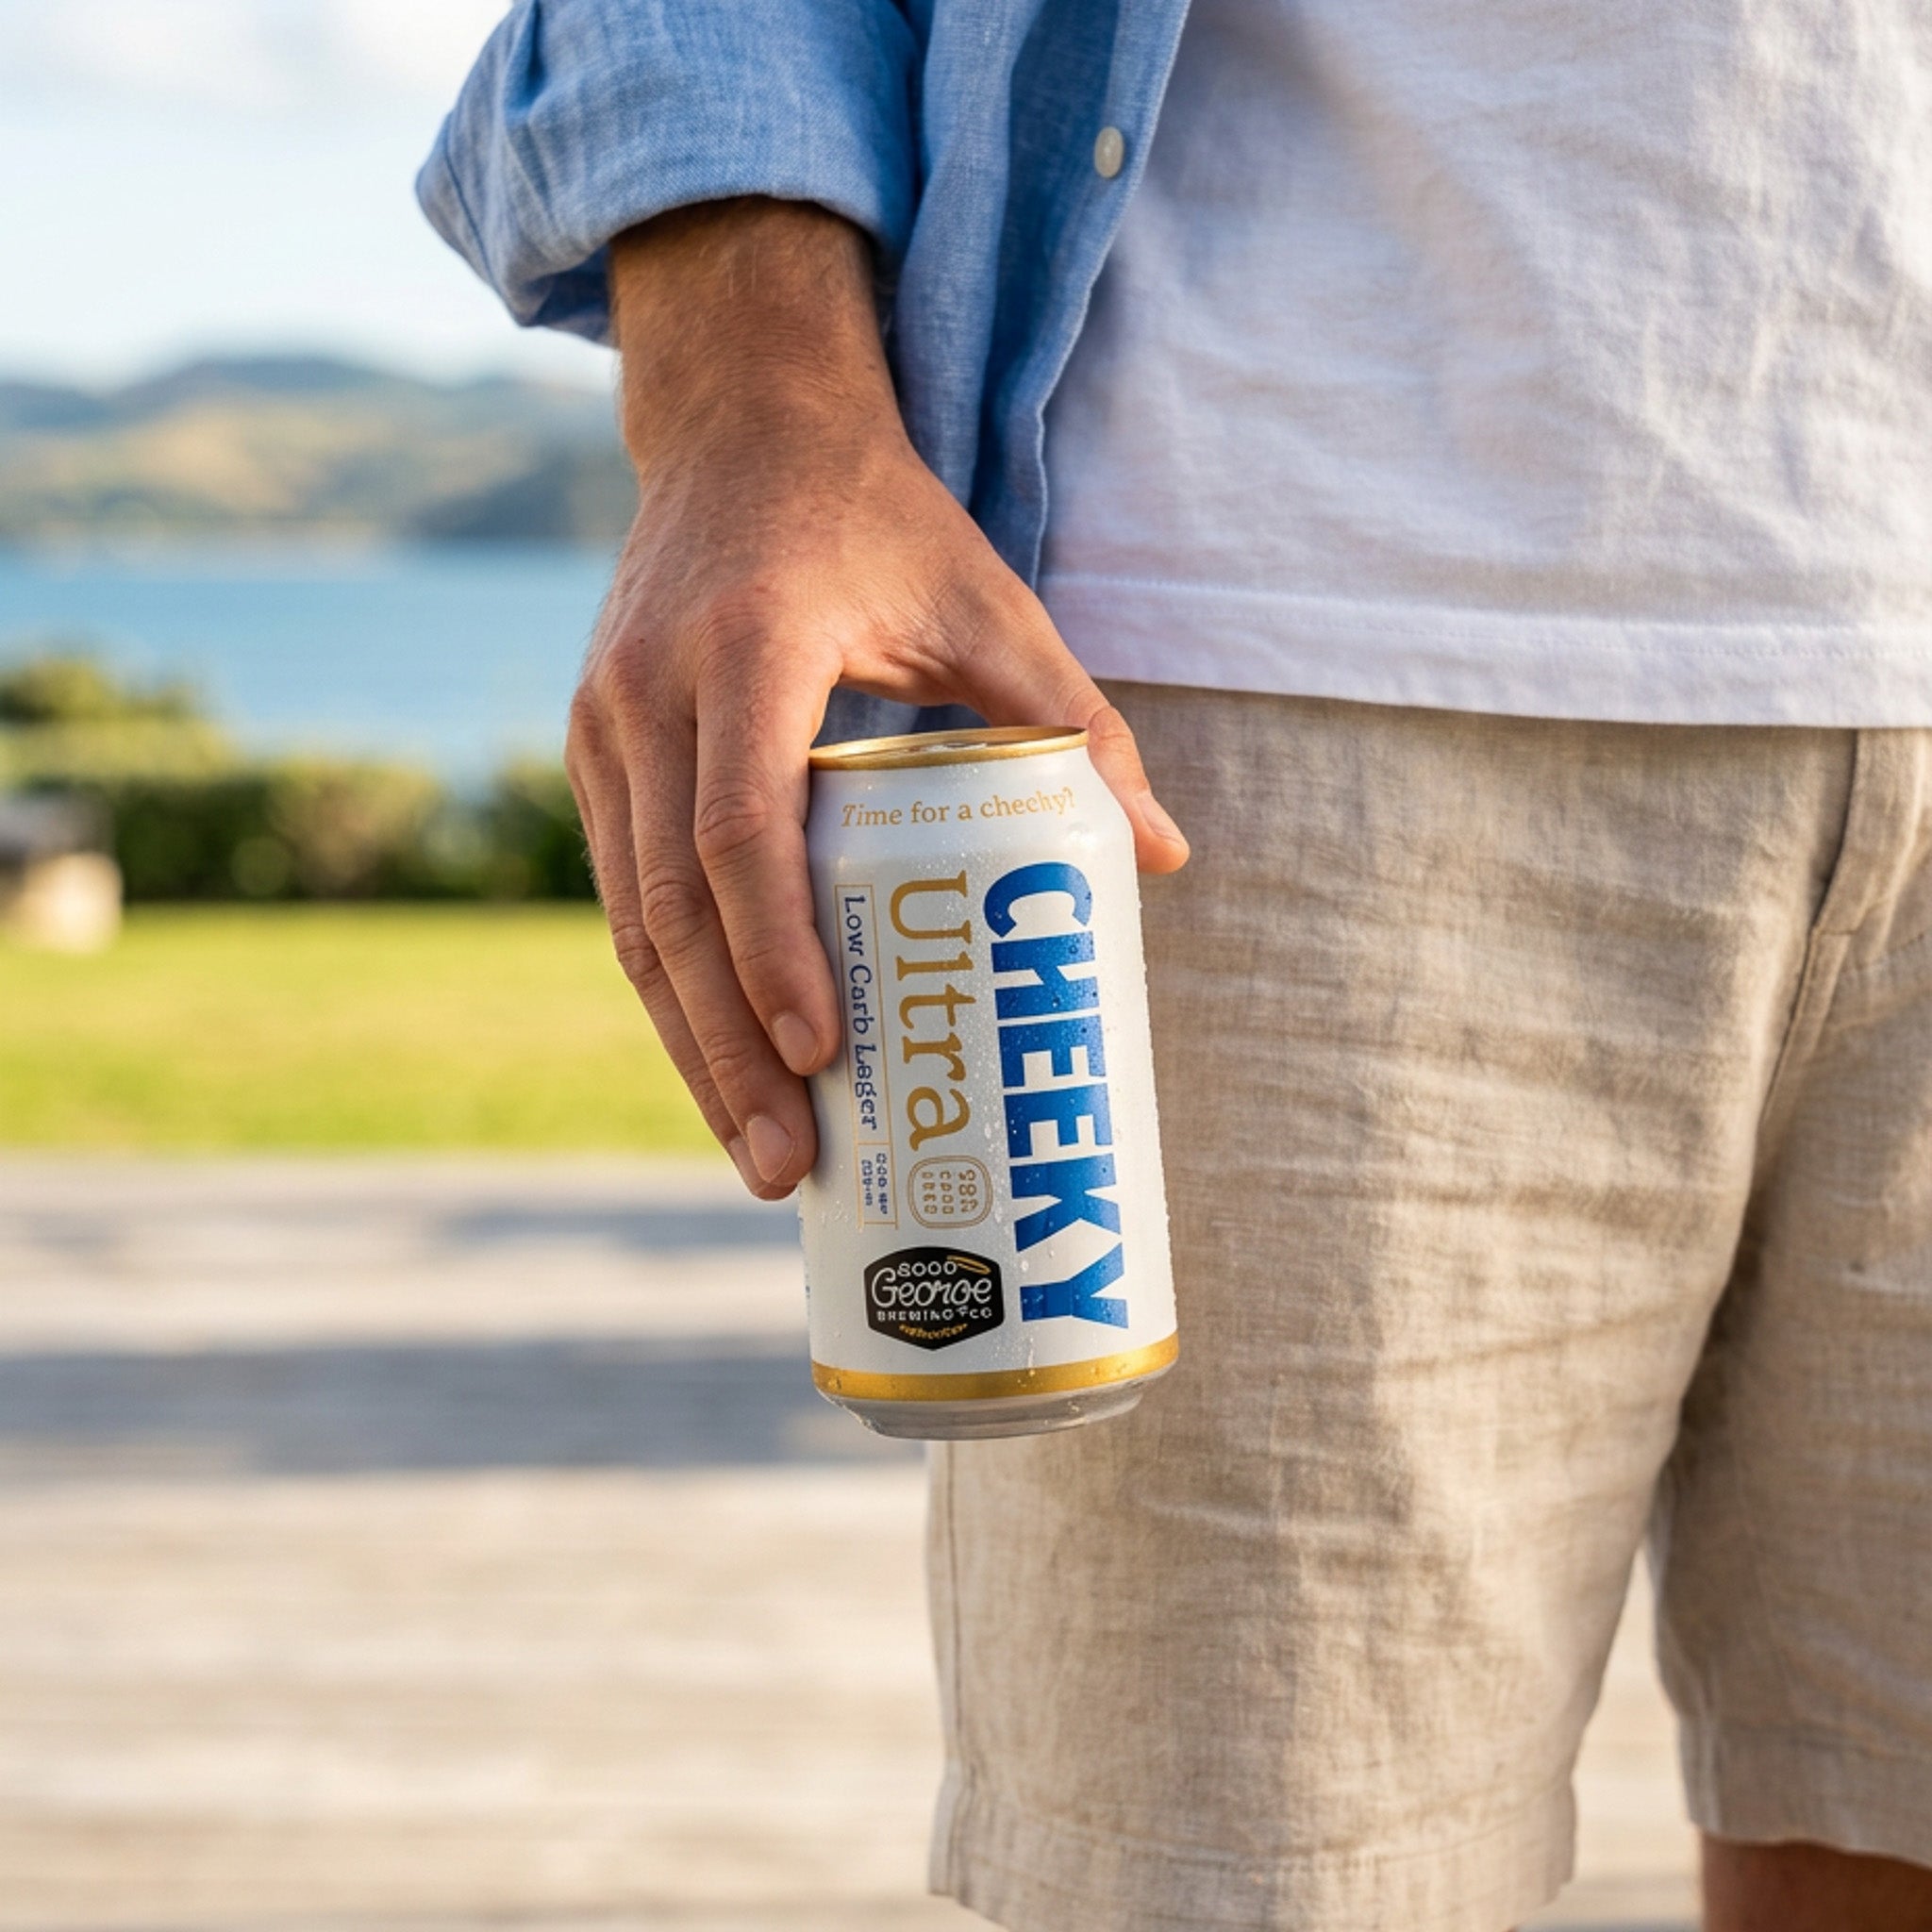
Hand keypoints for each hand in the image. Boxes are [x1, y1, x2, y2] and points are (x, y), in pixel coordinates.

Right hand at [567, 199, 1188, 1199]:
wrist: (744, 424)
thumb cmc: (880, 521)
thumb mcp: (990, 604)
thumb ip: (1077, 724)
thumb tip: (1168, 859)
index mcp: (749, 647)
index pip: (743, 831)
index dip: (777, 955)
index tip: (824, 1057)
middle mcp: (651, 691)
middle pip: (670, 908)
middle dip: (727, 1052)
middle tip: (787, 1165)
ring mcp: (603, 723)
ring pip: (632, 918)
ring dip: (688, 1046)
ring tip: (756, 1153)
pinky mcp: (594, 749)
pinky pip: (624, 893)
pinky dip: (672, 989)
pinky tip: (722, 1065)